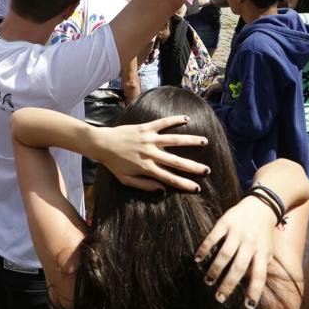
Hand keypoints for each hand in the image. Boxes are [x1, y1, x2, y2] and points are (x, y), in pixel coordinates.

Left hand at [90, 115, 209, 191]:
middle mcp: (150, 154)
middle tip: (208, 170)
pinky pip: (162, 123)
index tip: (197, 187)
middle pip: (176, 161)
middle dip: (193, 166)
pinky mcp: (144, 128)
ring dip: (190, 141)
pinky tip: (186, 119)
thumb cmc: (113, 163)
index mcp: (146, 168)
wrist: (101, 143)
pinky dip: (174, 120)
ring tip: (205, 141)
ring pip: (173, 140)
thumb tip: (163, 189)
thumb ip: (144, 185)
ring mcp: (148, 139)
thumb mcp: (126, 180)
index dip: (184, 184)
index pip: (169, 178)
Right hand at [195, 195, 275, 306]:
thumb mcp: (267, 251)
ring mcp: (237, 232)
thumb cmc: (263, 234)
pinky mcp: (225, 222)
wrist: (262, 206)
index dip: (255, 291)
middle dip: (228, 284)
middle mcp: (250, 243)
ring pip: (225, 254)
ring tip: (207, 281)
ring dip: (215, 269)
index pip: (260, 275)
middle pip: (239, 268)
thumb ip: (259, 266)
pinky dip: (204, 248)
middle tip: (219, 297)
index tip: (248, 305)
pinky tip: (197, 258)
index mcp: (262, 252)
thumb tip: (249, 286)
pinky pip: (213, 237)